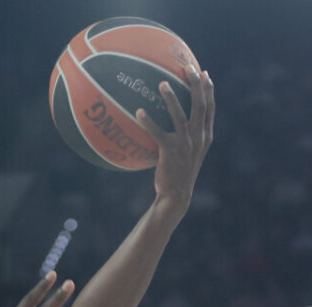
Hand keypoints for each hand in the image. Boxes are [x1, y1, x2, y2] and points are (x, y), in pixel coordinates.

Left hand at [137, 66, 213, 214]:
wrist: (176, 196)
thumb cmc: (179, 175)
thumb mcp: (189, 155)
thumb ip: (188, 138)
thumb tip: (175, 124)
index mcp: (205, 137)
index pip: (210, 108)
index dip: (208, 89)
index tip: (204, 73)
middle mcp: (198, 138)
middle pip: (200, 105)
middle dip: (196, 84)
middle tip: (188, 67)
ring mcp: (186, 144)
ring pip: (180, 115)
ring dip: (171, 98)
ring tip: (162, 83)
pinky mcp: (170, 152)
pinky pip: (158, 133)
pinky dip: (148, 122)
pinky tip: (139, 112)